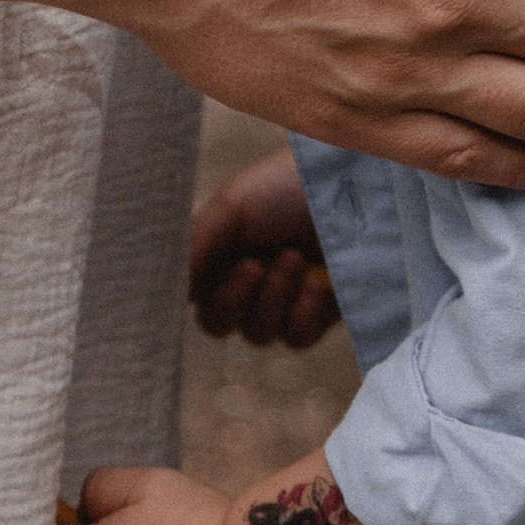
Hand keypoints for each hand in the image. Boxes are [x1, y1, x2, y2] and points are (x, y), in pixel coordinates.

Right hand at [189, 146, 339, 345]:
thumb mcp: (233, 205)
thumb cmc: (290, 185)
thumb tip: (166, 289)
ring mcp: (284, 299)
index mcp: (221, 250)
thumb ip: (194, 245)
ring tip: (294, 258)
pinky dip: (303, 312)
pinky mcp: (320, 315)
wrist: (357, 187)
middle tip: (253, 265)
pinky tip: (318, 281)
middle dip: (233, 299)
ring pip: (257, 334)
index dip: (193, 294)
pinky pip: (296, 338)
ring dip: (273, 298)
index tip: (204, 278)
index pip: (190, 293)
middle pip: (218, 323)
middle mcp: (248, 278)